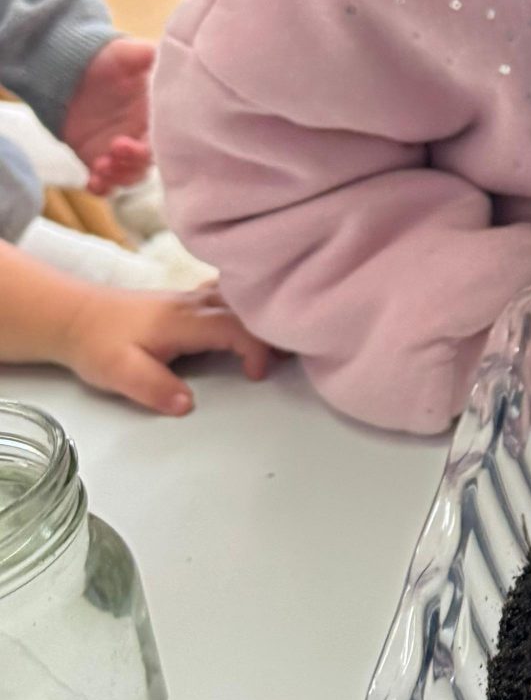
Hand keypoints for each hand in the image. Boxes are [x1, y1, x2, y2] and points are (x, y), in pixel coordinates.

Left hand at [58, 283, 273, 415]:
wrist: (72, 315)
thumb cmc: (96, 344)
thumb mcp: (118, 373)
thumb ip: (154, 388)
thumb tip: (187, 404)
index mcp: (183, 320)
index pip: (236, 326)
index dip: (257, 349)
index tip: (257, 375)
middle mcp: (192, 303)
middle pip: (247, 308)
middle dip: (273, 330)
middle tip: (289, 356)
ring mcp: (190, 298)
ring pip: (240, 298)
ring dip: (262, 316)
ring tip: (279, 339)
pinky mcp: (186, 301)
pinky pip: (228, 294)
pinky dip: (247, 304)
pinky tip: (253, 314)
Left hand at [60, 40, 154, 192]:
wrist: (71, 69)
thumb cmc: (108, 59)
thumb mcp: (132, 53)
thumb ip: (154, 57)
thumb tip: (178, 57)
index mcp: (158, 115)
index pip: (166, 139)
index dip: (152, 145)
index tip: (134, 140)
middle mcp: (144, 136)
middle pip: (149, 161)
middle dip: (134, 162)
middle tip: (116, 149)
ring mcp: (122, 150)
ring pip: (130, 175)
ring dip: (119, 176)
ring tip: (101, 167)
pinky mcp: (99, 159)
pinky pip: (106, 183)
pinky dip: (102, 187)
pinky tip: (93, 183)